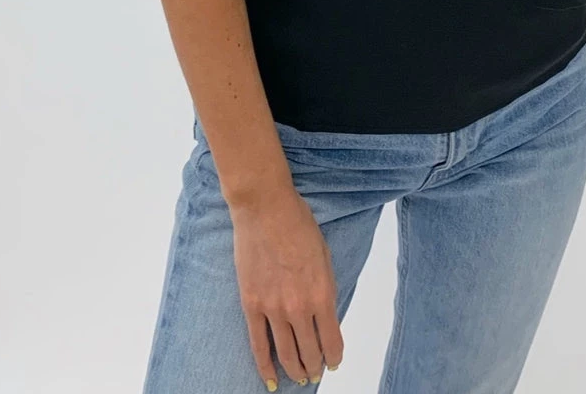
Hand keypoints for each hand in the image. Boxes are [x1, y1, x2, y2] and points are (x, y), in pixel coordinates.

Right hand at [231, 184, 344, 387]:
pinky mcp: (251, 305)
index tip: (334, 362)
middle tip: (316, 372)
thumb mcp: (325, 256)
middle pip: (310, 352)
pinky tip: (271, 380)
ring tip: (299, 378)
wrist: (266, 208)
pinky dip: (265, 367)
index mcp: (323, 293)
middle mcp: (299, 307)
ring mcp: (273, 308)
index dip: (334, 357)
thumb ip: (325, 288)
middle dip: (315, 367)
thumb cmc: (299, 224)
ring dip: (295, 370)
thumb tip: (325, 314)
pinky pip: (258, 345)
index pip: (333, 341)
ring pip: (286, 354)